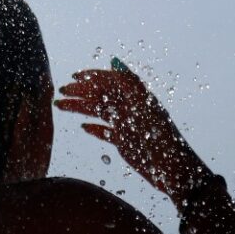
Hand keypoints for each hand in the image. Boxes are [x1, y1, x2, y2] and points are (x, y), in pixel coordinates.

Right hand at [54, 64, 210, 203]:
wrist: (173, 169)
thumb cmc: (162, 137)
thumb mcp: (146, 107)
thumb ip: (130, 84)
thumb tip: (115, 63)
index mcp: (136, 97)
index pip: (110, 81)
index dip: (92, 77)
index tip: (74, 77)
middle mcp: (130, 109)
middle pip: (101, 96)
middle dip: (80, 92)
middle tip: (61, 92)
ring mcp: (126, 125)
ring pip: (99, 112)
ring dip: (80, 108)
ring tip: (61, 106)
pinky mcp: (124, 142)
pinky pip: (105, 132)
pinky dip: (94, 128)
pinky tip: (84, 127)